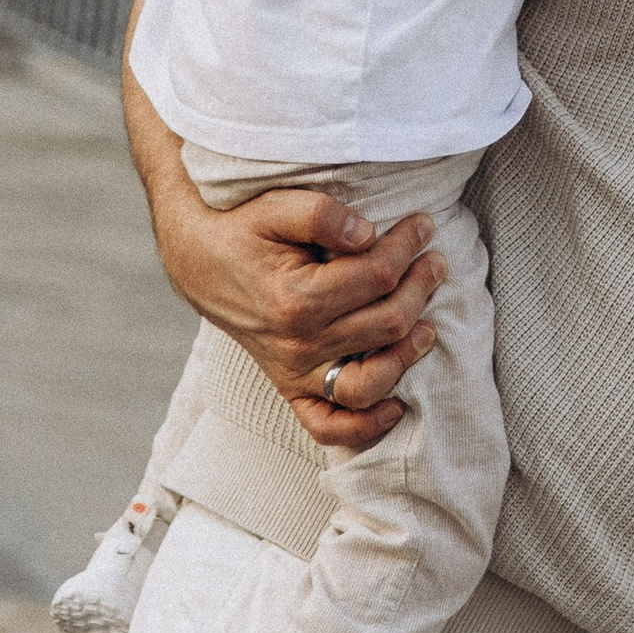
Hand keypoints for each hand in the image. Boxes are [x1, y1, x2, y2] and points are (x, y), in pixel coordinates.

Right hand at [154, 176, 445, 449]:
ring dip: (407, 356)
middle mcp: (296, 344)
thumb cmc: (243, 229)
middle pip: (386, 325)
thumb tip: (368, 234)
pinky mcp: (290, 387)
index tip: (422, 225)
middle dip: (420, 288)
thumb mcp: (277, 206)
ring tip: (427, 326)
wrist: (199, 260)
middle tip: (434, 262)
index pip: (377, 277)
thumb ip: (322, 214)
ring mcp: (294, 371)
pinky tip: (396, 404)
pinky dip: (364, 426)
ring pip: (368, 383)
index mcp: (295, 298)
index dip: (407, 247)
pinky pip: (328, 426)